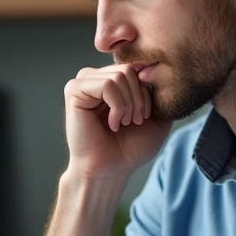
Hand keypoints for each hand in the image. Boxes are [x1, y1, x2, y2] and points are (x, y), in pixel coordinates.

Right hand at [63, 64, 172, 182]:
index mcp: (113, 79)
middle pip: (129, 69)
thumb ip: (161, 91)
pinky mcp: (74, 91)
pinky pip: (107, 85)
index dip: (147, 92)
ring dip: (127, 105)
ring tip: (122, 123)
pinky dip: (117, 107)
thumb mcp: (158, 116)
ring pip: (119, 76)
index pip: (137, 66)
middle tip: (132, 122)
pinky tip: (112, 124)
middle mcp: (96, 77)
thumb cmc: (130, 147)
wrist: (112, 169)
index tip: (144, 117)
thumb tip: (158, 69)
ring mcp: (83, 82)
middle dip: (138, 99)